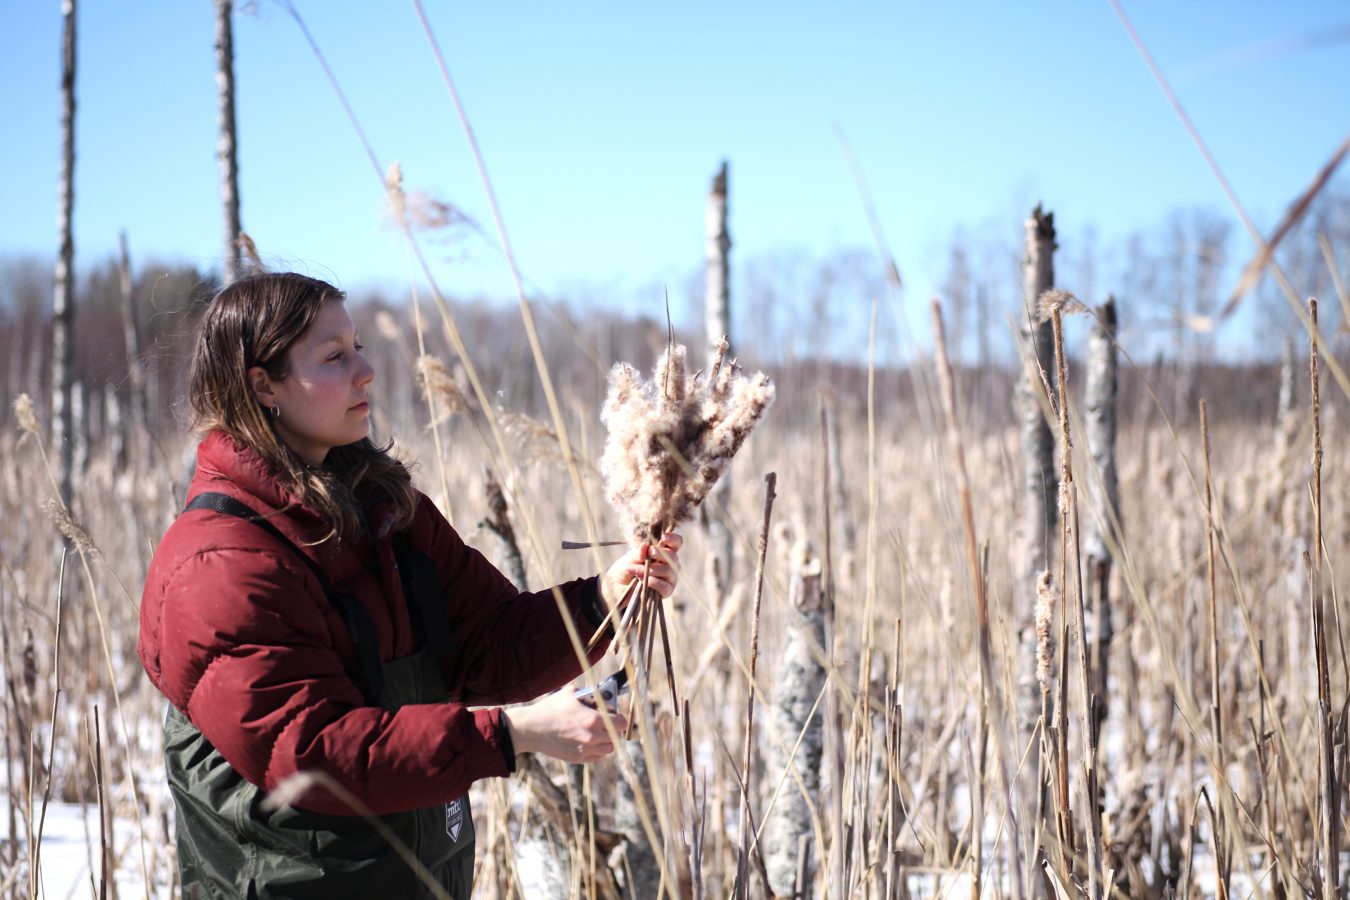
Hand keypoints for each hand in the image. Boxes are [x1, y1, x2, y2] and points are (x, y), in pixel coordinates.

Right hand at [502, 690, 627, 763]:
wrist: (531, 729)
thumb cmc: (550, 708)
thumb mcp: (571, 693)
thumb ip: (588, 695)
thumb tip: (599, 696)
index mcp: (594, 719)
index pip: (621, 723)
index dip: (619, 718)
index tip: (615, 715)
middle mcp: (593, 737)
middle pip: (616, 737)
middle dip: (613, 729)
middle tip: (606, 723)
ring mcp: (585, 749)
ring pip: (608, 749)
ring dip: (606, 741)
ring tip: (597, 733)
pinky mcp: (577, 758)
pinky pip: (596, 757)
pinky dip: (596, 750)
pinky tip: (588, 741)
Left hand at [600, 532, 682, 608]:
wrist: (619, 587)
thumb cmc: (627, 568)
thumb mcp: (629, 559)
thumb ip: (637, 554)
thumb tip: (645, 546)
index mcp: (664, 552)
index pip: (676, 543)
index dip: (673, 539)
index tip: (663, 537)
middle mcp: (670, 564)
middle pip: (673, 556)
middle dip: (661, 553)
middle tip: (650, 552)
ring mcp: (670, 578)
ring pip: (668, 570)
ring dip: (650, 569)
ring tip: (635, 570)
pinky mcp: (667, 591)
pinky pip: (665, 586)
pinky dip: (653, 582)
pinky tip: (642, 580)